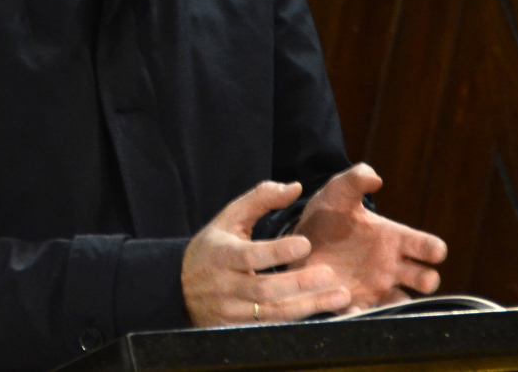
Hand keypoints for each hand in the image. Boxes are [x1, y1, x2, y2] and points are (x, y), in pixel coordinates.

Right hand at [182, 180, 351, 325]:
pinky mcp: (235, 330)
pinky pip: (270, 328)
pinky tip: (322, 314)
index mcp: (221, 255)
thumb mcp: (229, 217)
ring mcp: (230, 312)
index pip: (250, 256)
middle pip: (264, 290)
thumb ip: (261, 198)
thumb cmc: (212, 246)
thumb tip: (295, 187)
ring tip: (338, 297)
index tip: (306, 243)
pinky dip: (297, 322)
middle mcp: (225, 287)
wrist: (179, 287)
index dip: (278, 252)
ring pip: (272, 314)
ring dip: (308, 307)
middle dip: (298, 283)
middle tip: (329, 274)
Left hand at [295, 163, 446, 310]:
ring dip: (400, 305)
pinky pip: (363, 315)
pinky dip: (362, 315)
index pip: (424, 246)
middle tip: (424, 279)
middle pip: (423, 279)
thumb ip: (356, 179)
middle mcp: (390, 266)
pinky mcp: (353, 303)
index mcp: (393, 238)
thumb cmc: (327, 213)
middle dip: (428, 280)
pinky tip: (353, 309)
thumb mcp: (339, 191)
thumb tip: (376, 179)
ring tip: (392, 301)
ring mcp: (374, 288)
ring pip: (400, 303)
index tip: (436, 251)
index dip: (434, 249)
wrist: (299, 238)